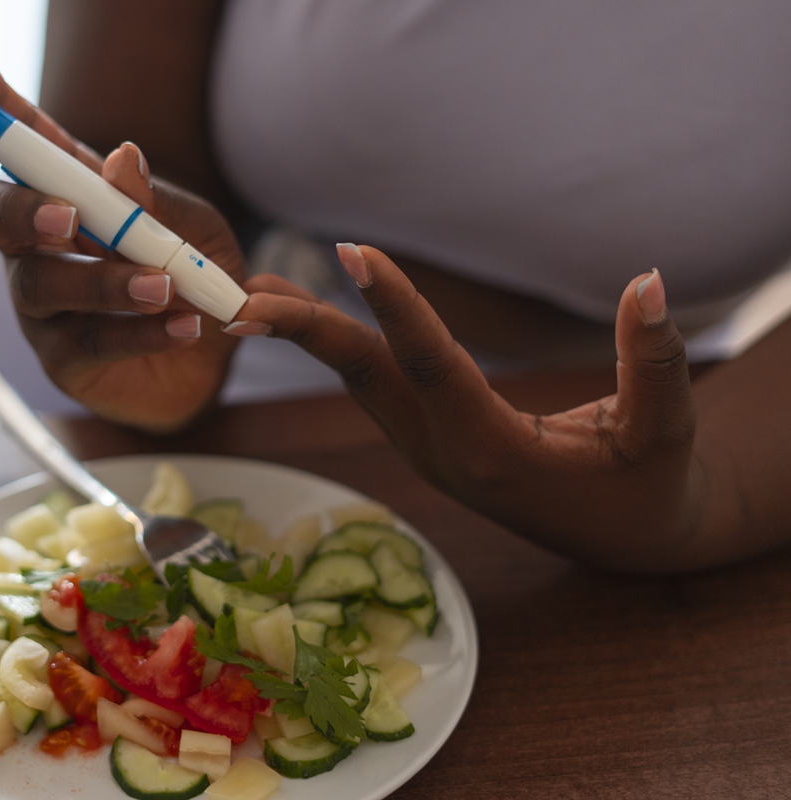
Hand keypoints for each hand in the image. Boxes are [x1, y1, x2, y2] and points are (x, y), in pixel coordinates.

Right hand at [0, 53, 244, 432]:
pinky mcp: (62, 359)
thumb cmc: (195, 279)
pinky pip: (87, 341)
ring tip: (165, 286)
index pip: (21, 145)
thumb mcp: (195, 229)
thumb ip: (157, 200)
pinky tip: (184, 326)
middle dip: (17, 207)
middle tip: (68, 217)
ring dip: (103, 281)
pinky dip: (138, 331)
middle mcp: (35, 245)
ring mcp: (41, 305)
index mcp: (66, 194)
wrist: (217, 361)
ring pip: (40, 283)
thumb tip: (121, 159)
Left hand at [227, 244, 709, 570]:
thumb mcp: (667, 430)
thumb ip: (655, 359)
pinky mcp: (427, 442)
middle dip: (307, 331)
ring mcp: (428, 451)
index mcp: (495, 451)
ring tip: (257, 287)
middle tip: (245, 292)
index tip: (352, 254)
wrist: (625, 541)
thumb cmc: (649, 485)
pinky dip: (337, 346)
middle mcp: (445, 452)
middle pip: (368, 377)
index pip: (434, 366)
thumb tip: (649, 280)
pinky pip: (373, 385)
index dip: (394, 307)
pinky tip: (305, 314)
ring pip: (360, 382)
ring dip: (309, 335)